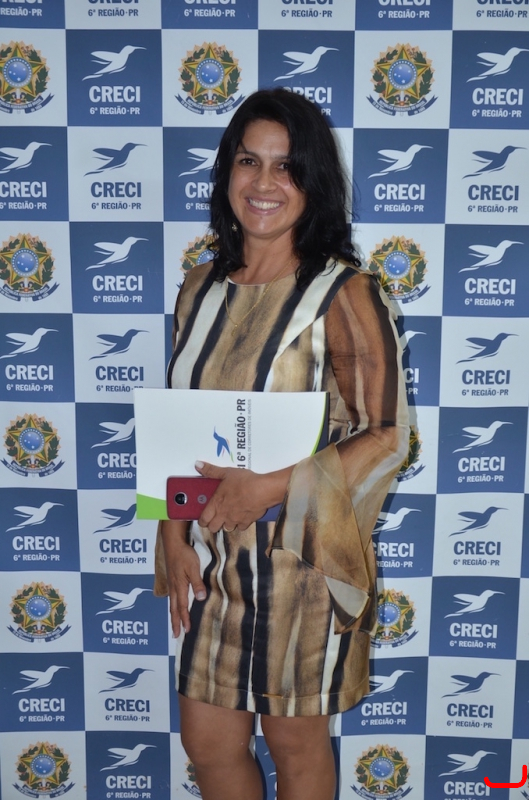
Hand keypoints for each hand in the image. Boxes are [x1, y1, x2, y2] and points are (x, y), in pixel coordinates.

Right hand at [161, 520, 205, 635]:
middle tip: (176, 634)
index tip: (186, 631)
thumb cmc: (184, 554)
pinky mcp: (171, 578)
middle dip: (175, 622)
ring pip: (171, 603)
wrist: (172, 543)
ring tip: (174, 624)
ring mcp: (171, 583)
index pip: (182, 607)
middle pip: (174, 608)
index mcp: (179, 586)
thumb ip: (197, 583)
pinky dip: (172, 605)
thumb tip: (200, 598)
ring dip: (173, 615)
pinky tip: (174, 606)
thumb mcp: (193, 567)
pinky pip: (171, 596)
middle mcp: (174, 587)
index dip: (184, 619)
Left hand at [195, 460, 274, 532]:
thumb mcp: (226, 473)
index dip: (202, 521)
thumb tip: (198, 465)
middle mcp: (224, 515)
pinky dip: (240, 524)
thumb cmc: (243, 482)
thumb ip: (211, 471)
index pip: (204, 519)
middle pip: (213, 528)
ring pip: (227, 529)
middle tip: (215, 518)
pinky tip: (242, 517)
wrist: (262, 491)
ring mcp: (235, 520)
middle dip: (212, 525)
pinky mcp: (247, 522)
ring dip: (226, 524)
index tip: (203, 519)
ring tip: (228, 517)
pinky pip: (241, 528)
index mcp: (216, 504)